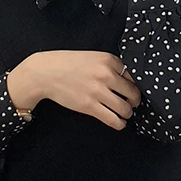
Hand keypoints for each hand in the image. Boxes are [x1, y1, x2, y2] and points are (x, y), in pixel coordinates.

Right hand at [19, 51, 141, 130]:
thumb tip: (126, 80)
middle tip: (132, 104)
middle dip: (134, 102)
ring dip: (127, 114)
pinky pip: (113, 119)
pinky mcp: (90, 106)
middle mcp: (107, 75)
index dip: (134, 86)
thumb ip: (109, 66)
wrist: (45, 73)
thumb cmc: (67, 64)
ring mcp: (98, 91)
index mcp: (109, 60)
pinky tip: (119, 123)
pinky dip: (119, 124)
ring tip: (124, 114)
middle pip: (133, 94)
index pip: (133, 77)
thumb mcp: (93, 57)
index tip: (132, 92)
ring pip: (125, 108)